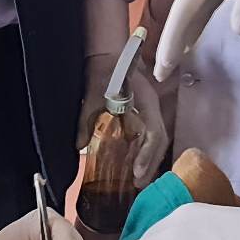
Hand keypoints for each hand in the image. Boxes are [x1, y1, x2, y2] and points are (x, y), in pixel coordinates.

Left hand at [79, 53, 169, 188]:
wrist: (108, 54)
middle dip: (151, 164)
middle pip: (161, 141)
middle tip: (139, 185)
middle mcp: (155, 108)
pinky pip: (152, 137)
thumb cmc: (102, 71)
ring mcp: (153, 111)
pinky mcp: (147, 114)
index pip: (155, 133)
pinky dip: (147, 153)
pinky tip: (138, 166)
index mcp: (147, 102)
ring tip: (139, 181)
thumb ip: (86, 120)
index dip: (147, 154)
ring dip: (150, 161)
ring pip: (159, 140)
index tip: (137, 172)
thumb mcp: (91, 95)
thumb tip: (78, 146)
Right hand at [153, 0, 239, 80]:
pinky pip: (203, 7)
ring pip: (190, 11)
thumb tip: (237, 31)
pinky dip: (194, 26)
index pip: (185, 8)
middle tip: (159, 75)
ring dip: (179, 37)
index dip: (172, 37)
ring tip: (169, 66)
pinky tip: (190, 43)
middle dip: (169, 43)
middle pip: (181, 12)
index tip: (165, 63)